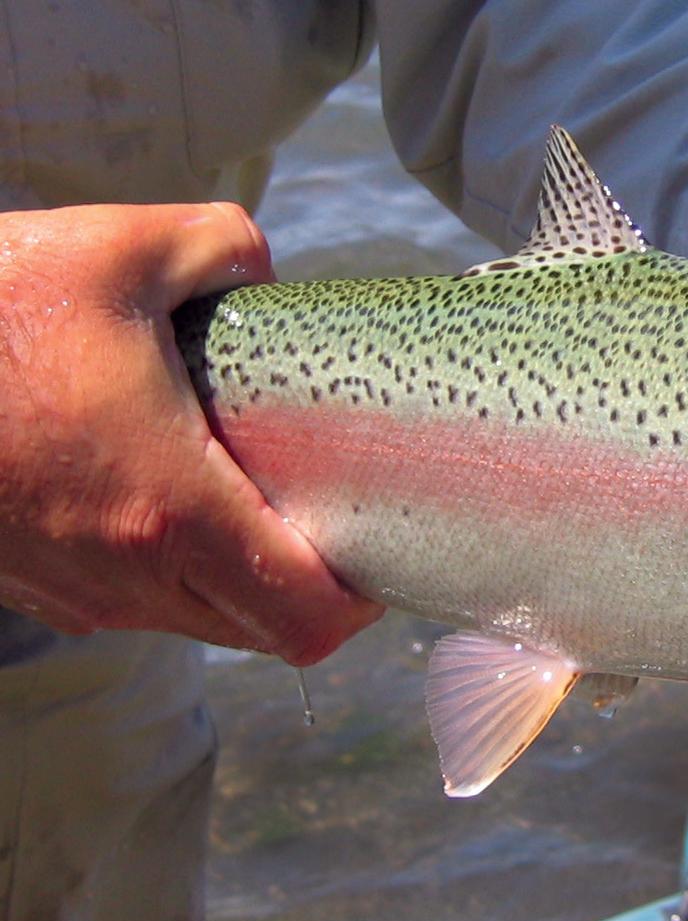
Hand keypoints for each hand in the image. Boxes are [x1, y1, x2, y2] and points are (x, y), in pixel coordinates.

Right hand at [0, 204, 380, 664]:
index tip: (380, 546)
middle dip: (312, 588)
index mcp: (171, 510)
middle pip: (263, 634)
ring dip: (242, 581)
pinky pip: (132, 603)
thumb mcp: (124, 247)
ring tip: (258, 498)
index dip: (361, 600)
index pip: (306, 618)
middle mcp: (125, 574)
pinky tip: (176, 498)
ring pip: (198, 624)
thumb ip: (227, 249)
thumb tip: (267, 275)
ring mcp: (72, 591)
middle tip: (333, 516)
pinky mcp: (29, 583)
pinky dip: (175, 572)